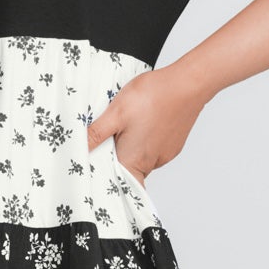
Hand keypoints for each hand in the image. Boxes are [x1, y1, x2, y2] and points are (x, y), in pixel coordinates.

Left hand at [85, 60, 205, 188]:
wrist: (188, 83)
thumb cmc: (154, 96)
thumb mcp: (116, 112)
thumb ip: (97, 134)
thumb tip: (80, 149)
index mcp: (134, 161)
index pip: (117, 184)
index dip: (105, 180)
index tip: (95, 170)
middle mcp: (151, 163)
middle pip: (127, 170)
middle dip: (114, 158)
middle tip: (105, 139)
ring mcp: (164, 154)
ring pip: (140, 157)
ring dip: (129, 147)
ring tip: (124, 126)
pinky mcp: (172, 144)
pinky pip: (152, 148)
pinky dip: (144, 139)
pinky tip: (141, 122)